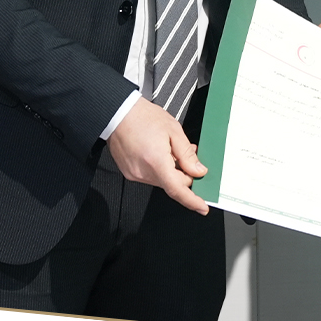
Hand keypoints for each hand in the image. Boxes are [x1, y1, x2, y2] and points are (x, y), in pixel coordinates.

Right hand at [107, 98, 209, 214]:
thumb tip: (198, 171)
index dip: (192, 201)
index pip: (177, 189)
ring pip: (162, 180)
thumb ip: (187, 154)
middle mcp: (143, 172)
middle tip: (190, 155)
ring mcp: (134, 174)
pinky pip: (150, 176)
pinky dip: (159, 168)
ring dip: (171, 170)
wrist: (118, 112)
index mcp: (156, 162)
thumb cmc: (142, 117)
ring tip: (172, 149)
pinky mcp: (129, 172)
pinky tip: (160, 152)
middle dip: (184, 173)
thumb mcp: (173, 130)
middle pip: (172, 184)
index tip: (202, 207)